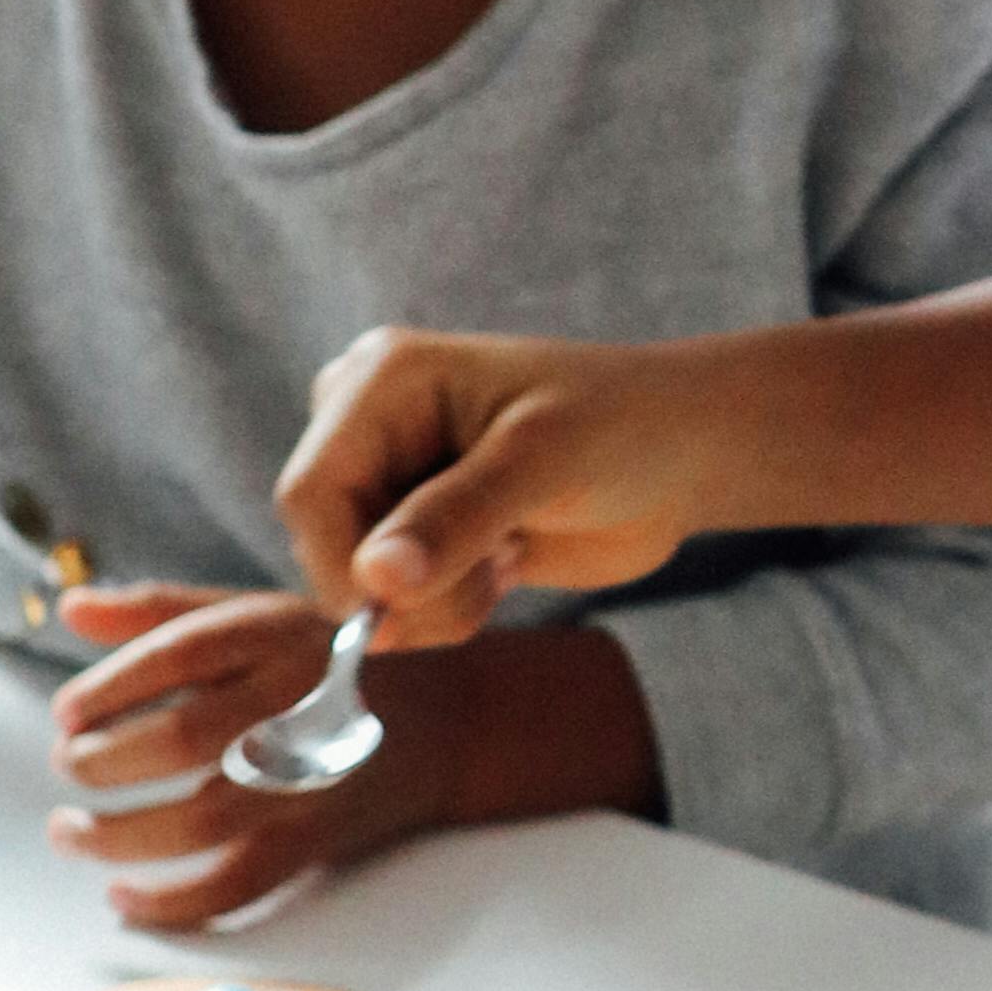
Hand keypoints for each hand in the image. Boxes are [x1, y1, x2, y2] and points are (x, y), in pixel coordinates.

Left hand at [49, 585, 435, 931]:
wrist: (445, 724)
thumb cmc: (326, 664)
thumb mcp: (259, 616)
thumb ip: (162, 612)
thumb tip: (71, 606)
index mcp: (279, 637)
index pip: (179, 654)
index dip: (109, 685)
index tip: (67, 711)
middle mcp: (298, 705)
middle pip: (181, 741)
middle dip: (103, 760)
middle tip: (69, 766)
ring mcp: (310, 780)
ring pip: (199, 823)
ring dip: (116, 836)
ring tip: (71, 831)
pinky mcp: (316, 841)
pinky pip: (237, 884)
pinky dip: (172, 901)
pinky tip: (122, 896)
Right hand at [275, 327, 760, 646]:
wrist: (681, 456)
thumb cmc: (623, 426)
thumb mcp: (541, 461)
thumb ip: (456, 518)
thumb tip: (374, 581)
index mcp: (380, 380)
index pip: (310, 490)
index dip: (343, 564)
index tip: (408, 610)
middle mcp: (368, 426)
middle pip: (326, 542)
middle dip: (404, 587)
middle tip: (496, 574)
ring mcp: (390, 479)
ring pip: (359, 582)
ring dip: (432, 602)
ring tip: (508, 557)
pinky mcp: (416, 530)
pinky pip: (393, 602)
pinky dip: (445, 608)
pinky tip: (504, 564)